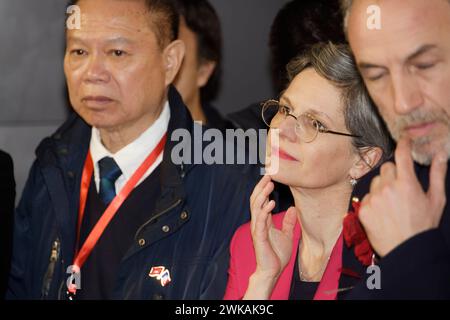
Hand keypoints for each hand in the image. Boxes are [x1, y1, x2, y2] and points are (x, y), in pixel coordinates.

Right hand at [244, 175, 297, 298]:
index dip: (264, 188)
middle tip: (268, 174)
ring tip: (269, 185)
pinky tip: (270, 203)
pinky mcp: (259, 237)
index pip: (260, 200)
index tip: (270, 177)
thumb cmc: (276, 255)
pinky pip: (260, 221)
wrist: (272, 271)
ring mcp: (257, 229)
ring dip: (262, 195)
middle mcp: (258, 222)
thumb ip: (287, 222)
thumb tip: (292, 209)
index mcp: (263, 221)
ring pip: (255, 207)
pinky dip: (264, 211)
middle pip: (255, 200)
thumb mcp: (286, 235)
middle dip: (261, 187)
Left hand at [359, 137, 447, 256]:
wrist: (407, 250)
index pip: (401, 155)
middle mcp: (387, 188)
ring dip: (382, 187)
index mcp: (406, 183)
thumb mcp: (436, 199)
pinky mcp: (363, 209)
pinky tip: (383, 212)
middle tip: (401, 185)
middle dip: (394, 172)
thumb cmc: (423, 225)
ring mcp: (373, 198)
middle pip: (386, 167)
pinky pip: (366, 197)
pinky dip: (373, 201)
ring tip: (393, 203)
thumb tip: (441, 154)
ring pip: (375, 182)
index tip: (404, 140)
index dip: (403, 145)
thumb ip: (437, 174)